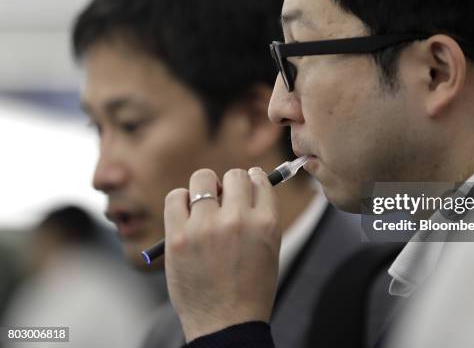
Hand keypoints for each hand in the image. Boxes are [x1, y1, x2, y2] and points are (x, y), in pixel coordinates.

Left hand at [163, 167, 280, 341]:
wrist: (226, 323)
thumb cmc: (250, 287)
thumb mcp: (270, 248)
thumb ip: (260, 215)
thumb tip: (246, 182)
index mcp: (266, 223)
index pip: (259, 180)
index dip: (252, 180)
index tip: (246, 184)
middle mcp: (238, 220)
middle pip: (234, 175)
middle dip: (230, 185)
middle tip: (224, 200)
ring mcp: (206, 227)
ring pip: (203, 179)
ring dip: (205, 189)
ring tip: (204, 207)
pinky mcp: (178, 237)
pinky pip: (176, 197)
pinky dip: (181, 201)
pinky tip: (187, 216)